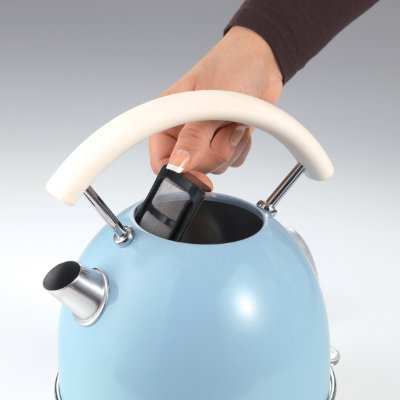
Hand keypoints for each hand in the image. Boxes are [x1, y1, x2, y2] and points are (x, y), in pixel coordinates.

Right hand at [149, 26, 282, 188]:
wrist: (263, 60)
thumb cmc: (231, 66)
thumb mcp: (209, 100)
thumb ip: (194, 136)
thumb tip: (178, 164)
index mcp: (168, 119)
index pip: (161, 160)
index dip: (178, 173)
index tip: (199, 175)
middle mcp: (184, 132)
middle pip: (192, 169)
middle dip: (214, 155)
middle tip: (225, 132)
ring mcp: (206, 138)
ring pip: (215, 167)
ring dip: (231, 148)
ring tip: (235, 122)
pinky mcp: (225, 142)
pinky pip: (233, 162)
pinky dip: (241, 148)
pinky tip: (242, 127)